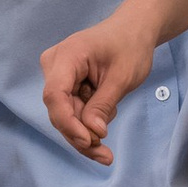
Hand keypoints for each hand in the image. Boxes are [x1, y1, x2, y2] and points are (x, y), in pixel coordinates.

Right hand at [40, 6, 156, 162]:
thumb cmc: (130, 46)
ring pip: (65, 115)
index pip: (55, 96)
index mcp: (67, 56)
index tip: (89, 142)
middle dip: (81, 135)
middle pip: (59, 110)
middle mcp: (55, 65)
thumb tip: (92, 134)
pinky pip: (71, 110)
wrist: (133, 31)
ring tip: (109, 141)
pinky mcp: (65, 84)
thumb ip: (103, 105)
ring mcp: (57, 75)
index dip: (68, 123)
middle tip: (105, 155)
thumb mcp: (122, 78)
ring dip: (86, 132)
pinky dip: (88, 122)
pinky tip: (107, 115)